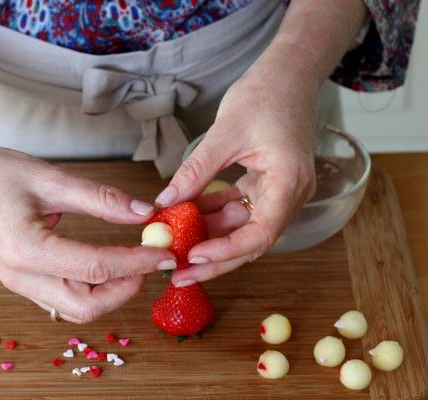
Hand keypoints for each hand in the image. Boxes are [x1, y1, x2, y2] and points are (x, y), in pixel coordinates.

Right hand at [0, 143, 175, 322]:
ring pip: (76, 307)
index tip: (166, 251)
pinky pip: (62, 297)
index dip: (138, 262)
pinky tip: (106, 264)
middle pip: (87, 306)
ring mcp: (18, 283)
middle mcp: (21, 277)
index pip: (97, 268)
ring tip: (133, 261)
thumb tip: (144, 214)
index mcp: (26, 251)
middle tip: (150, 260)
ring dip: (110, 292)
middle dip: (126, 289)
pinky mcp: (20, 280)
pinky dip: (91, 288)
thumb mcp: (51, 179)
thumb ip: (101, 198)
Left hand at [155, 64, 318, 285]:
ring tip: (173, 247)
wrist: (289, 72)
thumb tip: (165, 202)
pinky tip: (182, 216)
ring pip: (240, 227)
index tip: (192, 257)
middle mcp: (288, 194)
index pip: (261, 234)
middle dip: (213, 259)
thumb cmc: (267, 93)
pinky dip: (210, 214)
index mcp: (289, 182)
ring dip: (207, 236)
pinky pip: (236, 209)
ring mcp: (277, 191)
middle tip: (178, 274)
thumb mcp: (226, 133)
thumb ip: (196, 172)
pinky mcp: (264, 184)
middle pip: (250, 241)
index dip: (226, 251)